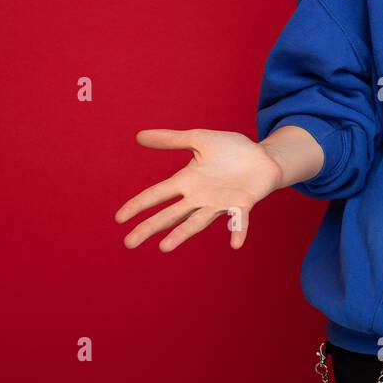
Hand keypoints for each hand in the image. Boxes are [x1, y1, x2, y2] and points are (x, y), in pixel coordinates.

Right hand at [115, 129, 283, 251]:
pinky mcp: (243, 204)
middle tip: (129, 243)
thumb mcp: (200, 139)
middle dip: (150, 227)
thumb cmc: (232, 150)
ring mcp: (220, 202)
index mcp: (188, 181)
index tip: (119, 219)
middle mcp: (200, 197)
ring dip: (182, 234)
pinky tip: (235, 243)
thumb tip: (139, 136)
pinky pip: (239, 220)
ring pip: (197, 221)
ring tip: (164, 247)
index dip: (138, 205)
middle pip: (170, 214)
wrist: (264, 156)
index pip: (157, 194)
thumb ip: (172, 140)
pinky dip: (238, 230)